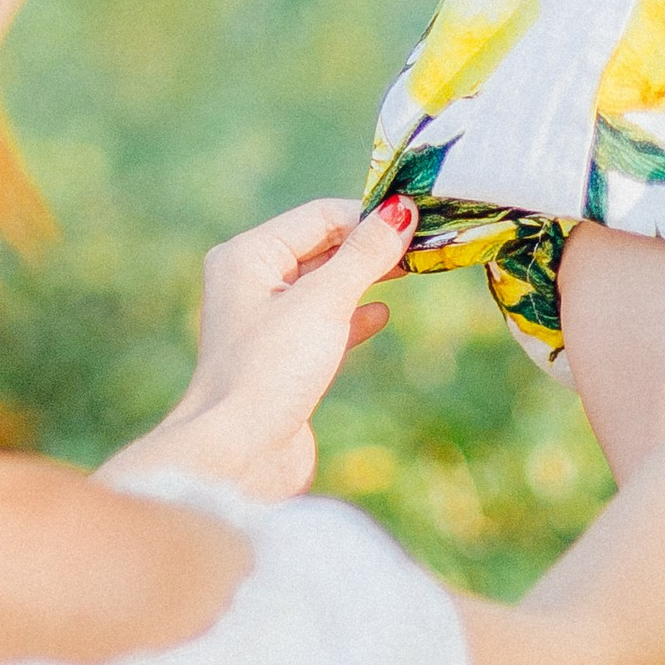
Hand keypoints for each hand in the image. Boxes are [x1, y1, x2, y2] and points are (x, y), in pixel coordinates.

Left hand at [98, 195, 417, 505]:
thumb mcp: (323, 301)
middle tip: (424, 244)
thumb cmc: (272, 369)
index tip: (418, 220)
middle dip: (370, 246)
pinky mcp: (283, 359)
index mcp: (247, 256)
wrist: (241, 454)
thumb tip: (402, 210)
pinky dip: (354, 315)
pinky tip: (382, 315)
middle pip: (322, 247)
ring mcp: (266, 323)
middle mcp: (251, 282)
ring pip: (326, 286)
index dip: (368, 217)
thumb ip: (365, 254)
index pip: (319, 217)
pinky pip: (325, 323)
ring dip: (365, 278)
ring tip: (411, 270)